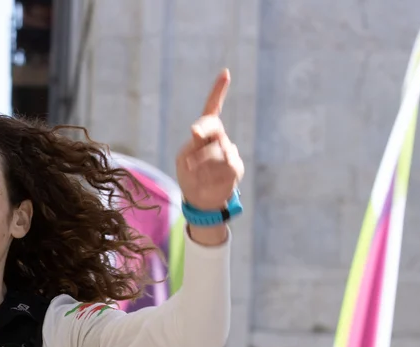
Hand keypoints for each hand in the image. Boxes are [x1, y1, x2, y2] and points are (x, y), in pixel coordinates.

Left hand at [175, 68, 244, 233]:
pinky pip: (224, 165)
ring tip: (194, 174)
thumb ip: (195, 147)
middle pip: (214, 126)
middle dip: (204, 127)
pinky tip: (205, 181)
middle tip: (194, 132)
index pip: (212, 108)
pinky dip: (209, 173)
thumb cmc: (189, 176)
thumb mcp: (184, 158)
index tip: (226, 73)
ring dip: (201, 162)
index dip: (219, 91)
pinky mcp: (235, 167)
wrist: (200, 200)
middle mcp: (219, 139)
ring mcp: (229, 152)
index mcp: (204, 133)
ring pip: (216, 150)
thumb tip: (216, 145)